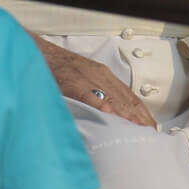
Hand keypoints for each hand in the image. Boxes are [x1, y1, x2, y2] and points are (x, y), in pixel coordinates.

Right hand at [35, 37, 156, 128]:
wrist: (37, 54)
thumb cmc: (59, 70)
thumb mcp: (84, 80)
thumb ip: (96, 96)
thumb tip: (109, 117)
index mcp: (104, 76)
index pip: (129, 96)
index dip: (142, 112)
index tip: (150, 127)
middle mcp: (100, 75)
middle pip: (125, 97)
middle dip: (138, 117)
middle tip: (148, 134)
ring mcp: (86, 76)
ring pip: (110, 96)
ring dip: (125, 113)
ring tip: (136, 128)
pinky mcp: (70, 79)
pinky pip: (86, 92)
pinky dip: (98, 103)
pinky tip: (107, 113)